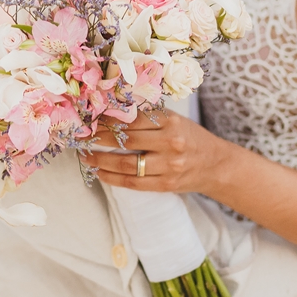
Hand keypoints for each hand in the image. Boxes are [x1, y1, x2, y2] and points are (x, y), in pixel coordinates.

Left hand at [80, 109, 226, 193]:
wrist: (216, 165)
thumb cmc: (190, 138)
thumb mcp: (174, 120)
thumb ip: (148, 117)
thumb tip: (111, 112)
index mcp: (171, 122)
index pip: (133, 118)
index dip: (108, 119)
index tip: (90, 118)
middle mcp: (170, 143)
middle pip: (126, 140)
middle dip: (98, 138)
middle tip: (80, 136)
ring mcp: (168, 166)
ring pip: (127, 164)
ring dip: (101, 161)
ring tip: (85, 156)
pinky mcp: (166, 184)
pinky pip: (133, 183)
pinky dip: (112, 178)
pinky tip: (99, 172)